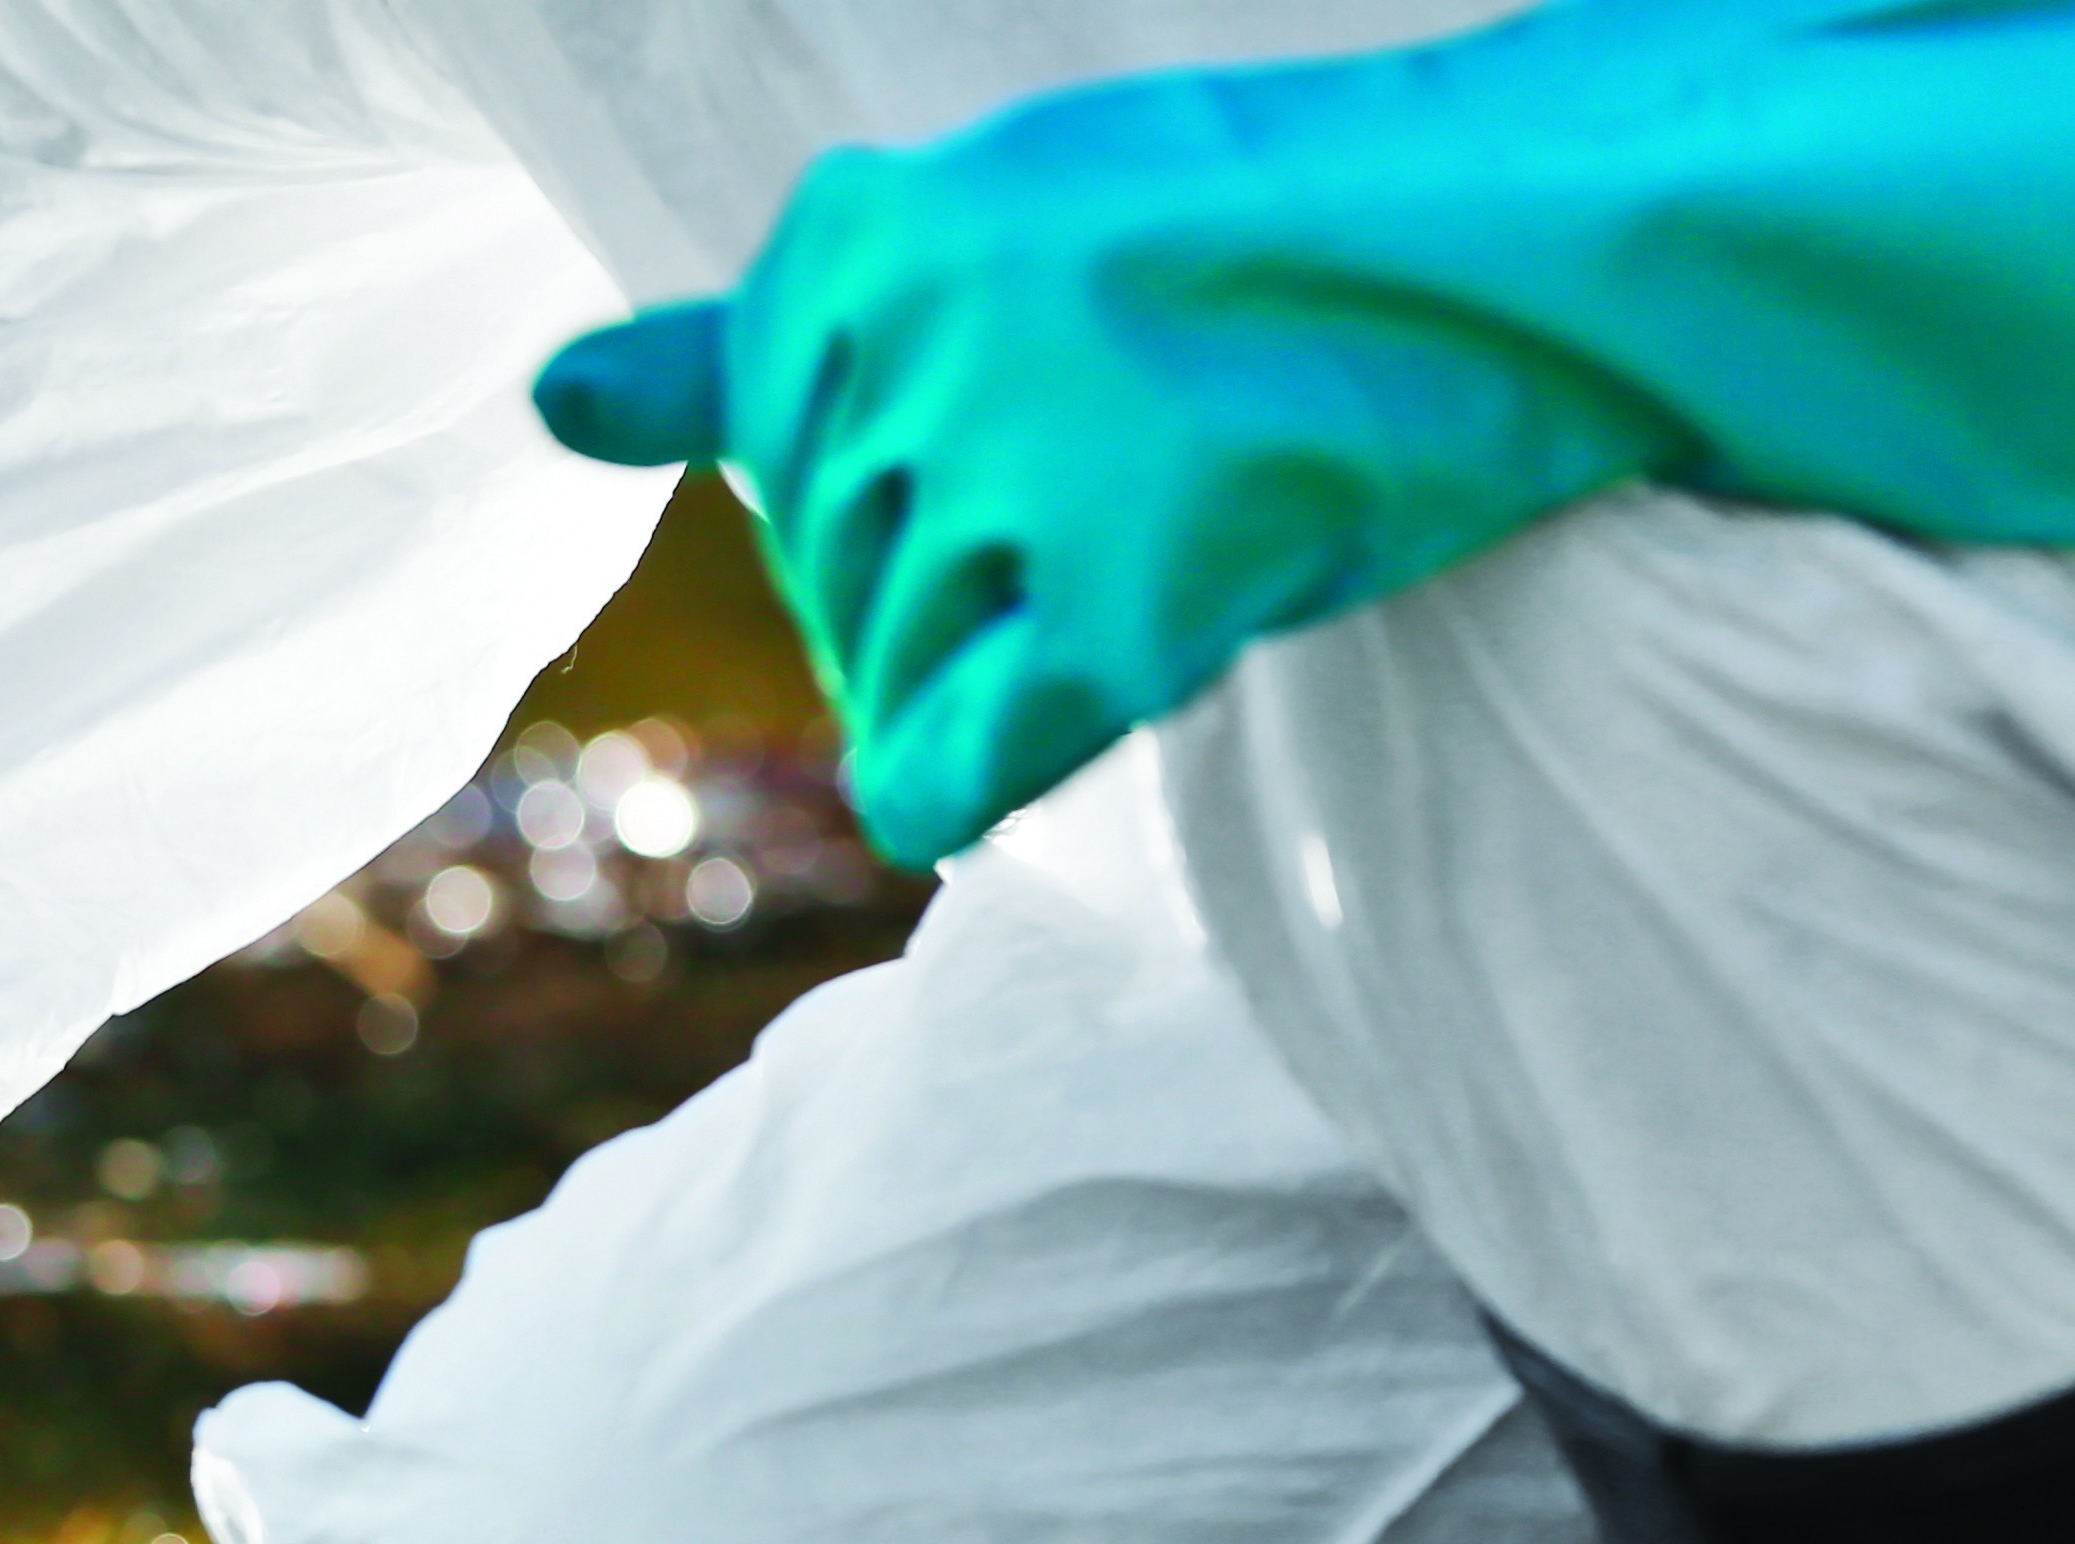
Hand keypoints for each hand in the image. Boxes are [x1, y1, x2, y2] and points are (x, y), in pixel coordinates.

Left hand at [540, 0, 2074, 861]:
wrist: (1531, 238)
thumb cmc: (1245, 243)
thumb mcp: (981, 234)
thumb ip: (755, 338)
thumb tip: (542, 400)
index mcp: (858, 232)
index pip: (781, 473)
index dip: (920, 488)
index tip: (1067, 412)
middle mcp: (914, 336)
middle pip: (831, 589)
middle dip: (960, 586)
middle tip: (1149, 477)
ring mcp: (1021, 467)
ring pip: (892, 684)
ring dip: (1015, 659)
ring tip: (1182, 522)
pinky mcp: (1125, 595)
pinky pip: (947, 778)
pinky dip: (982, 780)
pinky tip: (1099, 688)